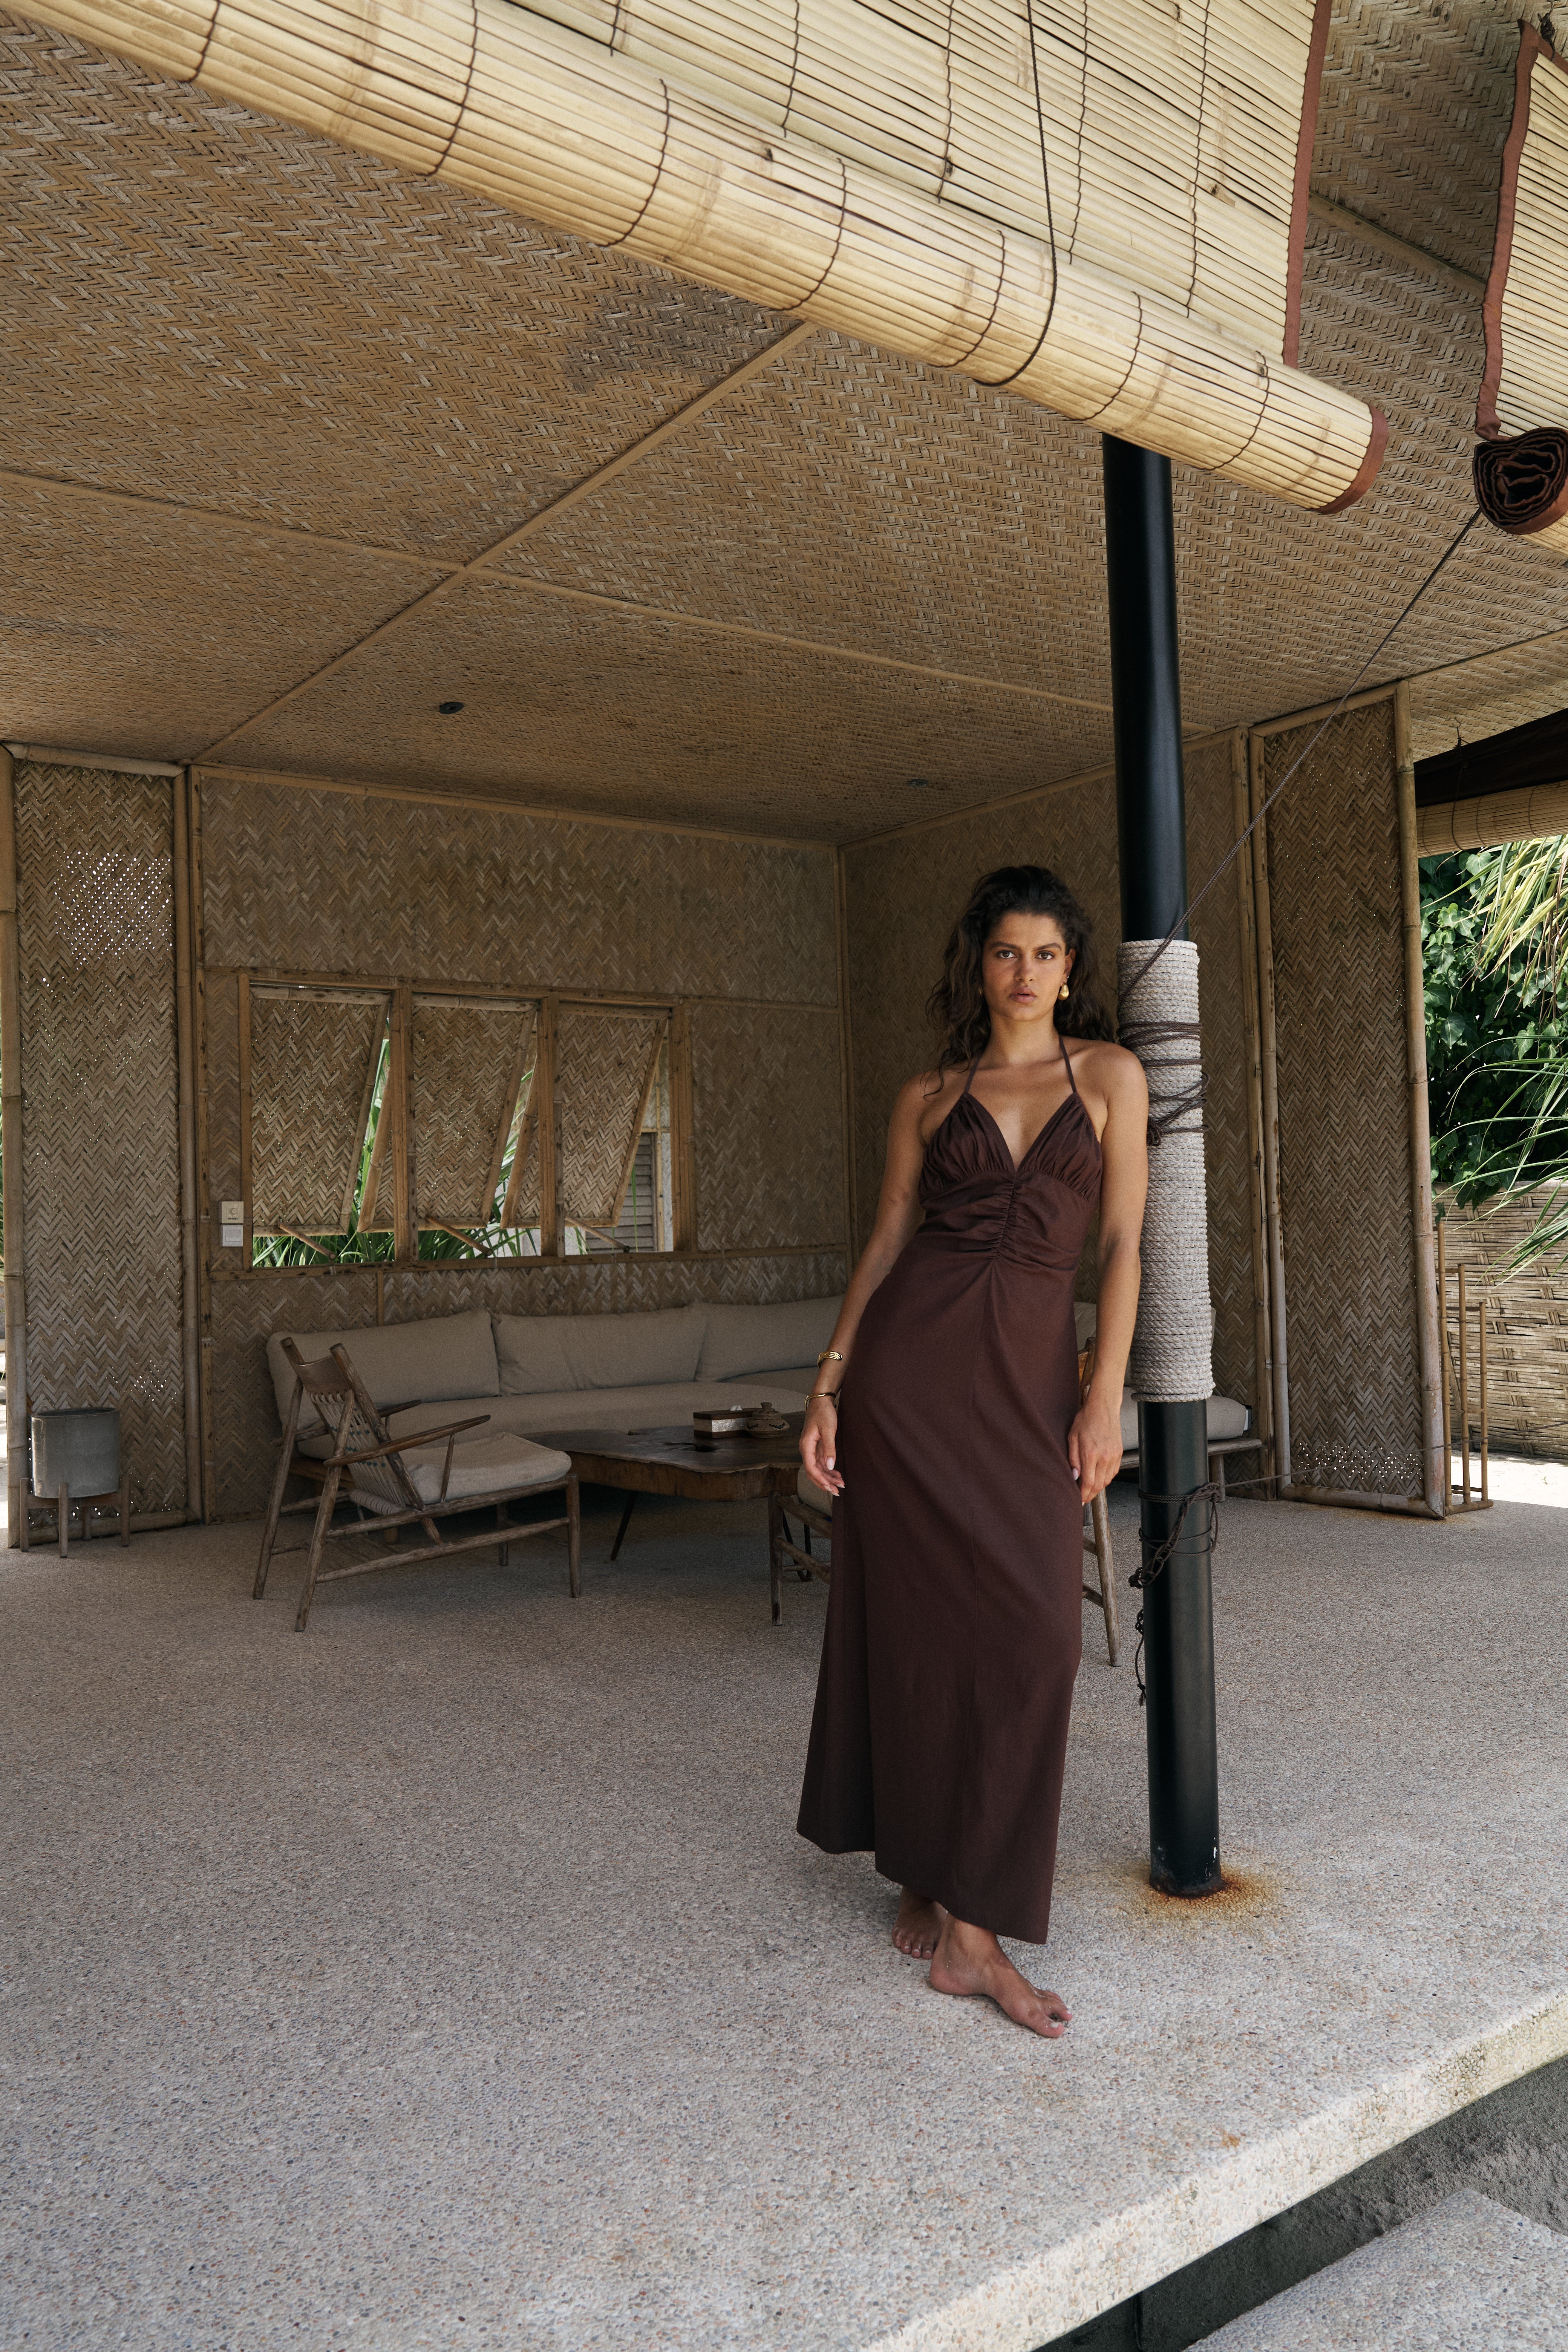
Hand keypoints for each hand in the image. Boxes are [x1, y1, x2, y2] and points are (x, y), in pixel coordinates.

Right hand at [800, 1397, 842, 1494]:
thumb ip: (829, 1448)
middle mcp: (806, 1449)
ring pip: (817, 1468)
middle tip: (837, 1491)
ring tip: (840, 1484)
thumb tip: (829, 1466)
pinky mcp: (816, 1447)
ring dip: (828, 1477)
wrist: (821, 1401)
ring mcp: (811, 1449)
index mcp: (806, 1445)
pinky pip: (821, 1462)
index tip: (830, 1487)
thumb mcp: (828, 1429)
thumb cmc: (823, 1412)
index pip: (810, 1468)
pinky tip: (837, 1474)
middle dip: (824, 1483)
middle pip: (813, 1472)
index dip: (820, 1480)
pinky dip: (828, 1469)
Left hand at [1067, 1388, 1122, 1503]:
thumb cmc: (1086, 1420)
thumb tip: (1074, 1476)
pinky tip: (1100, 1477)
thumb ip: (1073, 1458)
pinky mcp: (1119, 1454)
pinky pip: (1113, 1472)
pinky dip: (1106, 1478)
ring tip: (1090, 1489)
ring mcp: (1114, 1456)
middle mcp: (1104, 1458)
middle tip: (1083, 1498)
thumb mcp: (1072, 1437)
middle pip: (1099, 1485)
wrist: (1103, 1408)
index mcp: (1091, 1454)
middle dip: (1090, 1495)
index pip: (1088, 1483)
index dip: (1083, 1495)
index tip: (1079, 1500)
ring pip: (1107, 1480)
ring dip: (1098, 1488)